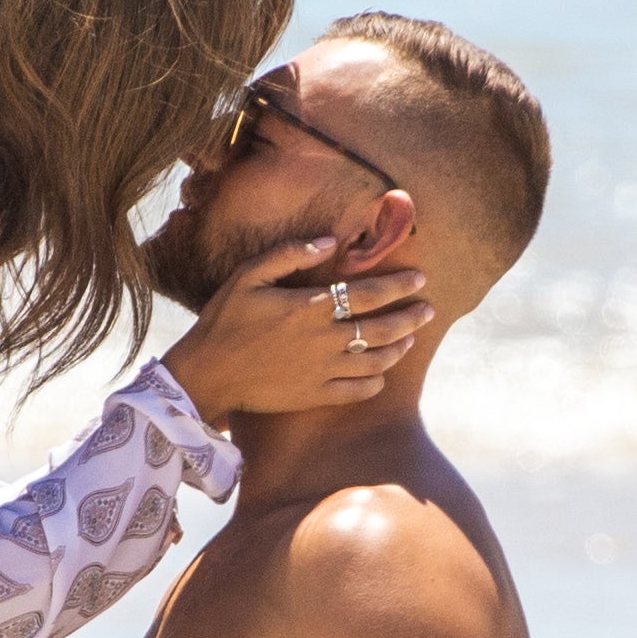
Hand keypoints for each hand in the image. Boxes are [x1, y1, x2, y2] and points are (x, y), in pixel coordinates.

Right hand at [160, 232, 435, 419]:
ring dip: (400, 348)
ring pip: (377, 361)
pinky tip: (381, 374)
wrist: (207, 373)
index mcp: (311, 307)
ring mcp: (322, 370)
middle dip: (412, 317)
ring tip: (411, 338)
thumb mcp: (248, 275)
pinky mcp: (315, 395)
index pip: (369, 293)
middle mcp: (324, 339)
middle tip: (429, 309)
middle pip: (383, 328)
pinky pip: (358, 391)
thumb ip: (289, 254)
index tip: (420, 279)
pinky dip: (376, 382)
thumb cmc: (224, 320)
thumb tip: (330, 242)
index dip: (399, 285)